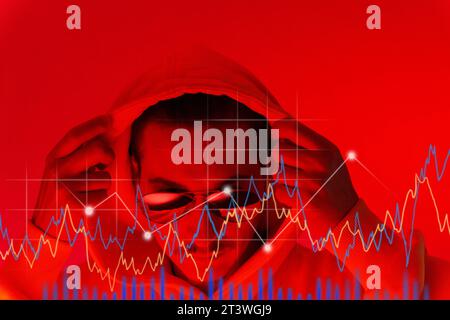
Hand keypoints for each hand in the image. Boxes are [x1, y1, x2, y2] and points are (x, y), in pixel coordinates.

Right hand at [33, 115, 114, 233]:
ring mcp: (64, 186)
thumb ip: (77, 155)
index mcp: (54, 157)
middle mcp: (57, 169)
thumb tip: (104, 138)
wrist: (45, 227)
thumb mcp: (62, 170)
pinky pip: (103, 195)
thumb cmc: (61, 195)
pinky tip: (87, 202)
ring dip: (103, 185)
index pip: (76, 135)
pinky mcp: (73, 203)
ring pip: (105, 177)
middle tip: (102, 166)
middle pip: (97, 150)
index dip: (95, 126)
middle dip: (108, 157)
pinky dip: (100, 199)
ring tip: (89, 190)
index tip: (110, 119)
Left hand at [271, 118, 357, 237]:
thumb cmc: (332, 184)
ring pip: (276, 171)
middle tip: (289, 167)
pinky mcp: (304, 199)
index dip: (277, 130)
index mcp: (326, 148)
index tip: (274, 134)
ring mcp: (312, 180)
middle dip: (277, 159)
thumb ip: (305, 141)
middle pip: (278, 150)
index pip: (291, 128)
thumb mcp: (328, 158)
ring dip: (280, 179)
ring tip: (296, 184)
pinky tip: (297, 197)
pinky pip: (278, 190)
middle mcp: (320, 162)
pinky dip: (283, 195)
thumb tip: (277, 122)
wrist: (346, 217)